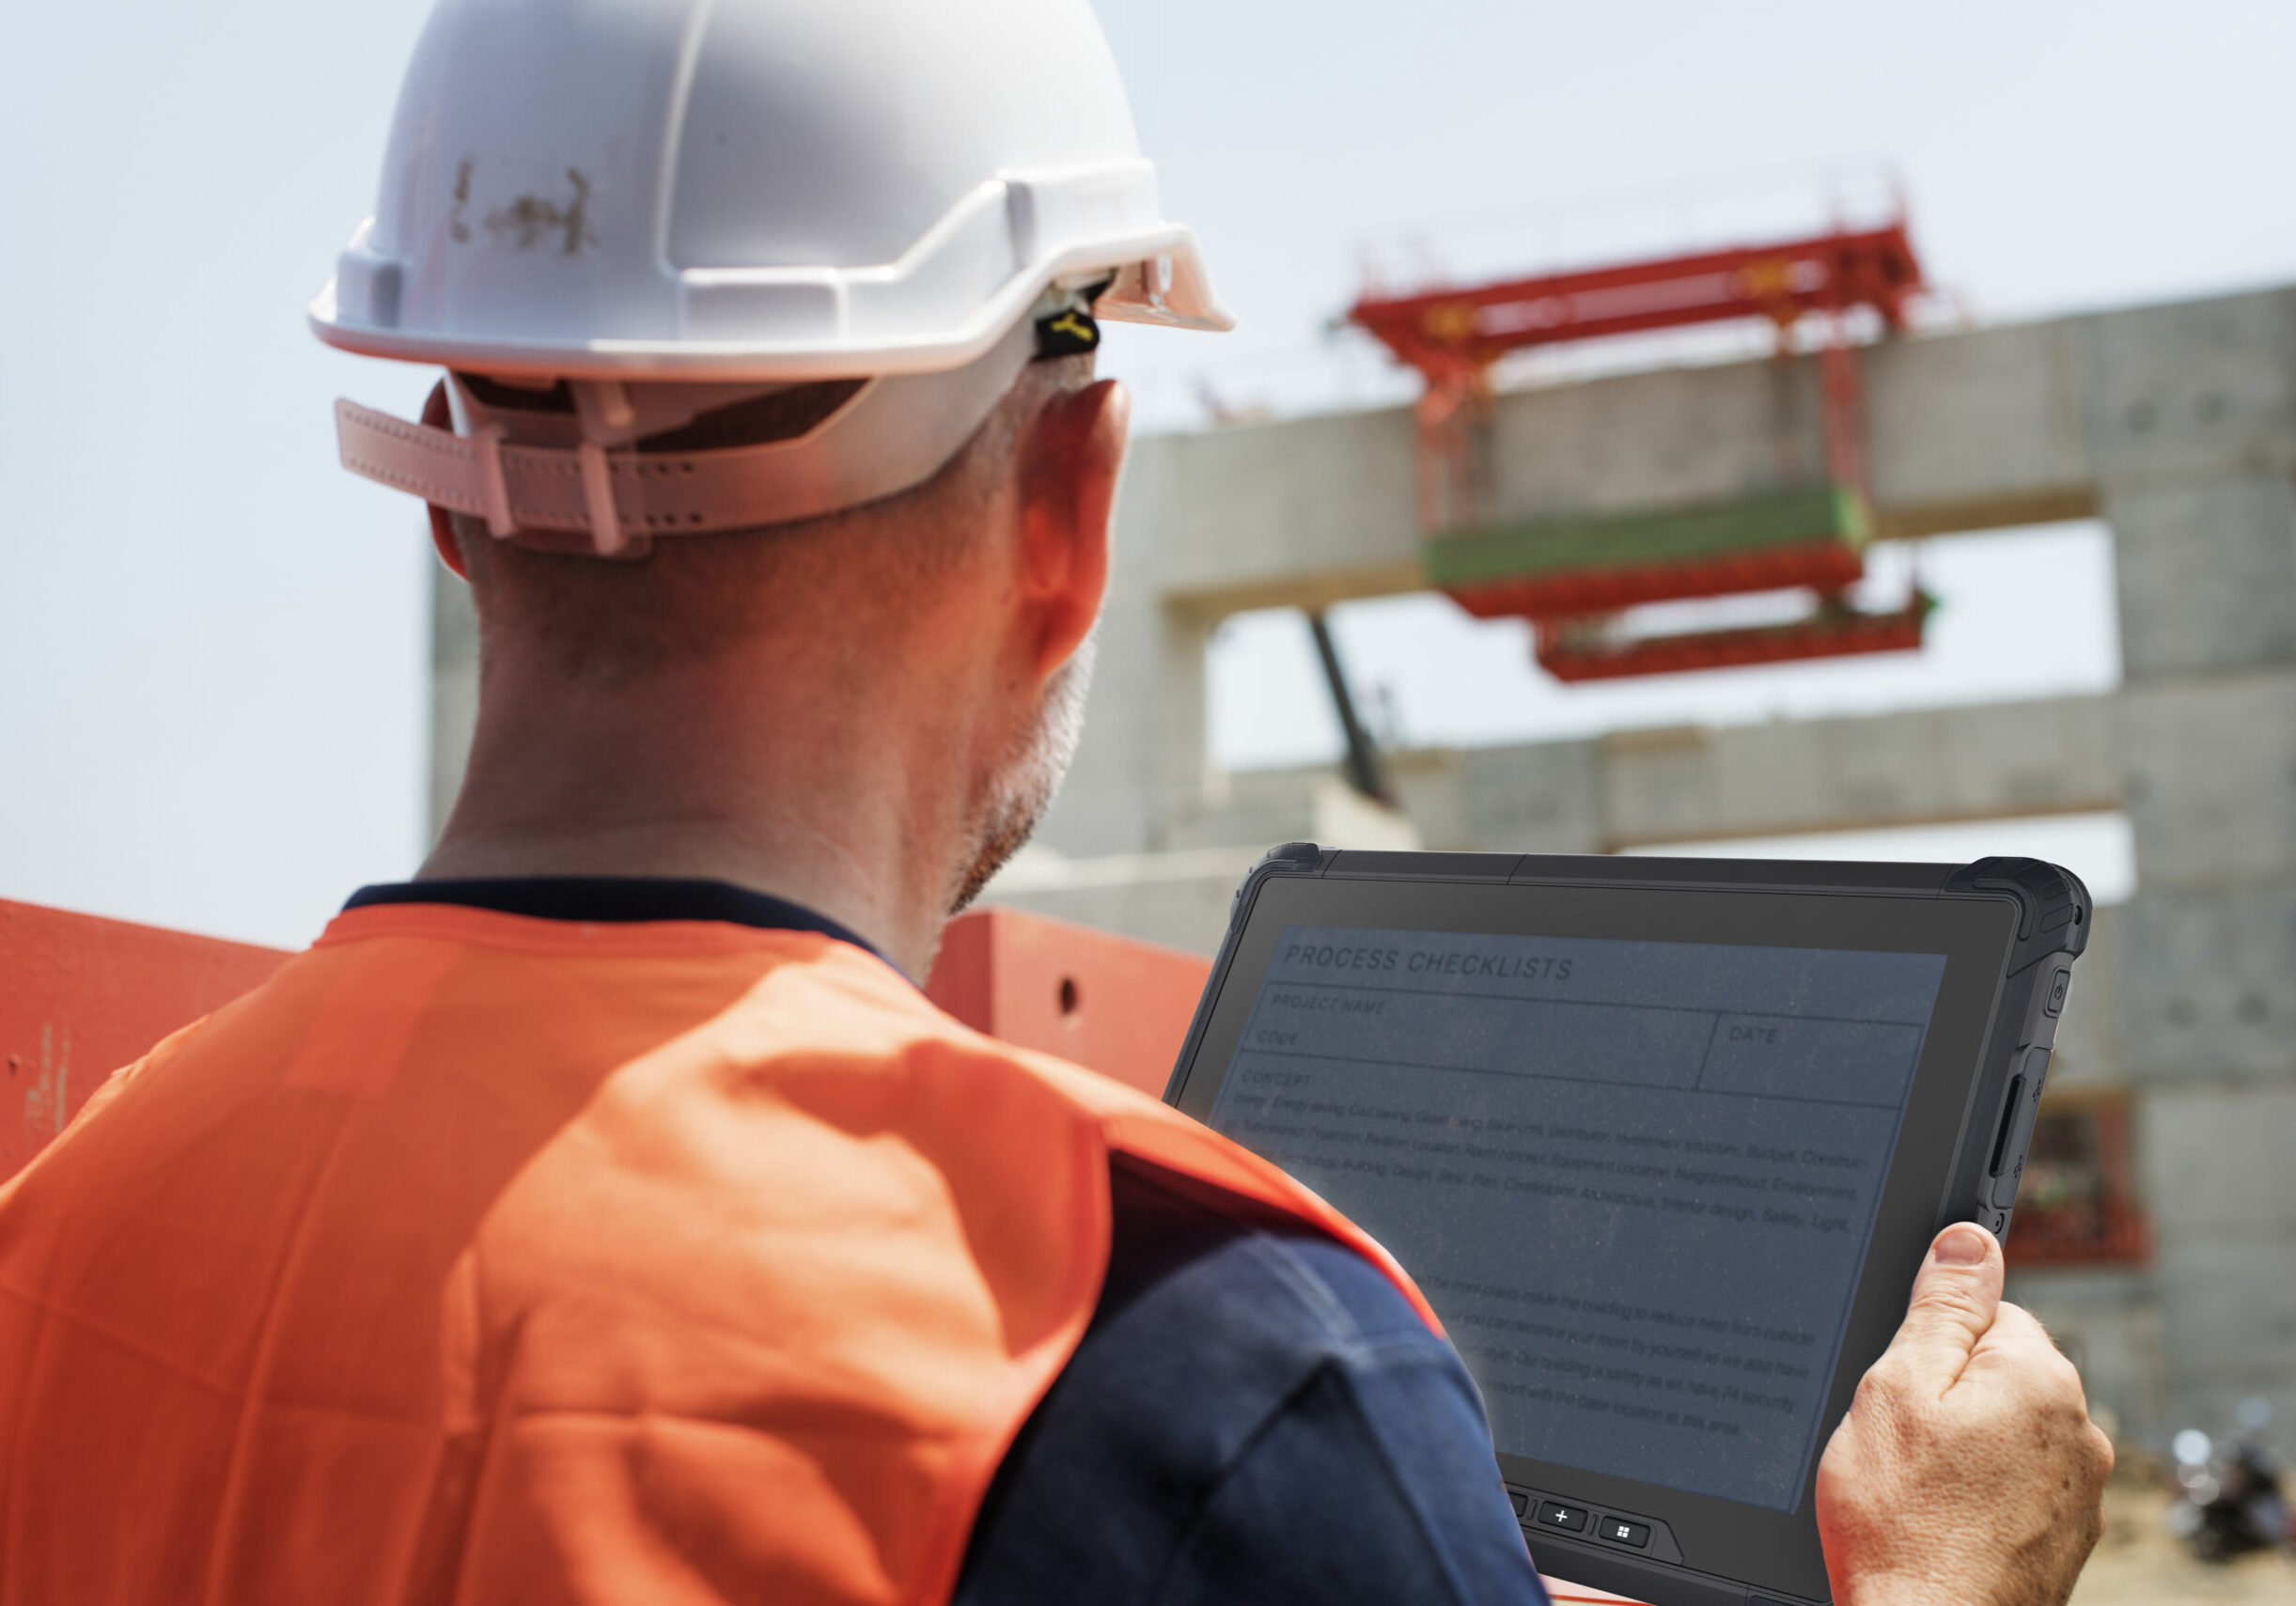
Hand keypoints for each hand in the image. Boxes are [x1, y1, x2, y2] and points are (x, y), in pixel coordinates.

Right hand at [1816, 1223, 2112, 1605]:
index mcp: (2041, 1378)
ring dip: (1964, 1445)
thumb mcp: (1897, 1389)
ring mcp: (2081, 1491)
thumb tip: (1972, 1239)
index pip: (1988, 1311)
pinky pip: (2016, 1484)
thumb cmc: (1902, 1525)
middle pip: (1999, 1371)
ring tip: (1916, 1488)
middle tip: (1899, 1440)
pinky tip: (1940, 1519)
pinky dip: (1979, 1493)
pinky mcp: (2066, 1537)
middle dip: (1947, 1393)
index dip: (1928, 1343)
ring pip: (2006, 1429)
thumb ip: (1941, 1307)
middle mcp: (2080, 1431)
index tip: (1901, 1381)